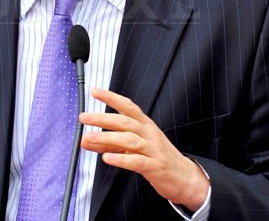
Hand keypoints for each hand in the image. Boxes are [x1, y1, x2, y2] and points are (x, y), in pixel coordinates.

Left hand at [80, 88, 208, 211]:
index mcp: (144, 124)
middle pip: (125, 121)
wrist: (184, 177)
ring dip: (107, 138)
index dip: (111, 97)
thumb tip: (85, 139)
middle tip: (84, 118)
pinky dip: (121, 159)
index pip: (127, 106)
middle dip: (102, 118)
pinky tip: (106, 158)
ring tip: (88, 138)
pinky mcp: (155, 167)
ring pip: (129, 140)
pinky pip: (137, 161)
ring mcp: (153, 149)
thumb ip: (109, 142)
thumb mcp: (132, 146)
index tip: (94, 91)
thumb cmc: (156, 157)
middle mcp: (148, 133)